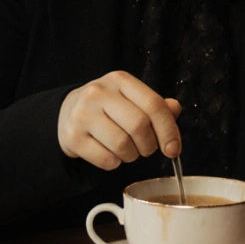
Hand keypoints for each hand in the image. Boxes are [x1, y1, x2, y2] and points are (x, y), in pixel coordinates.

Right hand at [57, 71, 182, 170]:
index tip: (173, 149)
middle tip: (145, 149)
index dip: (168, 130)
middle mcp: (99, 92)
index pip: (153, 104)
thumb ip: (156, 105)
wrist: (69, 111)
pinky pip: (106, 160)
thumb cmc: (108, 107)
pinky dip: (114, 163)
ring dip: (131, 156)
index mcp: (120, 80)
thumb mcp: (132, 99)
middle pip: (139, 126)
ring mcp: (82, 114)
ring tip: (126, 150)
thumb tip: (175, 109)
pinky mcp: (72, 136)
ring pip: (122, 145)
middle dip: (149, 145)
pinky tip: (109, 153)